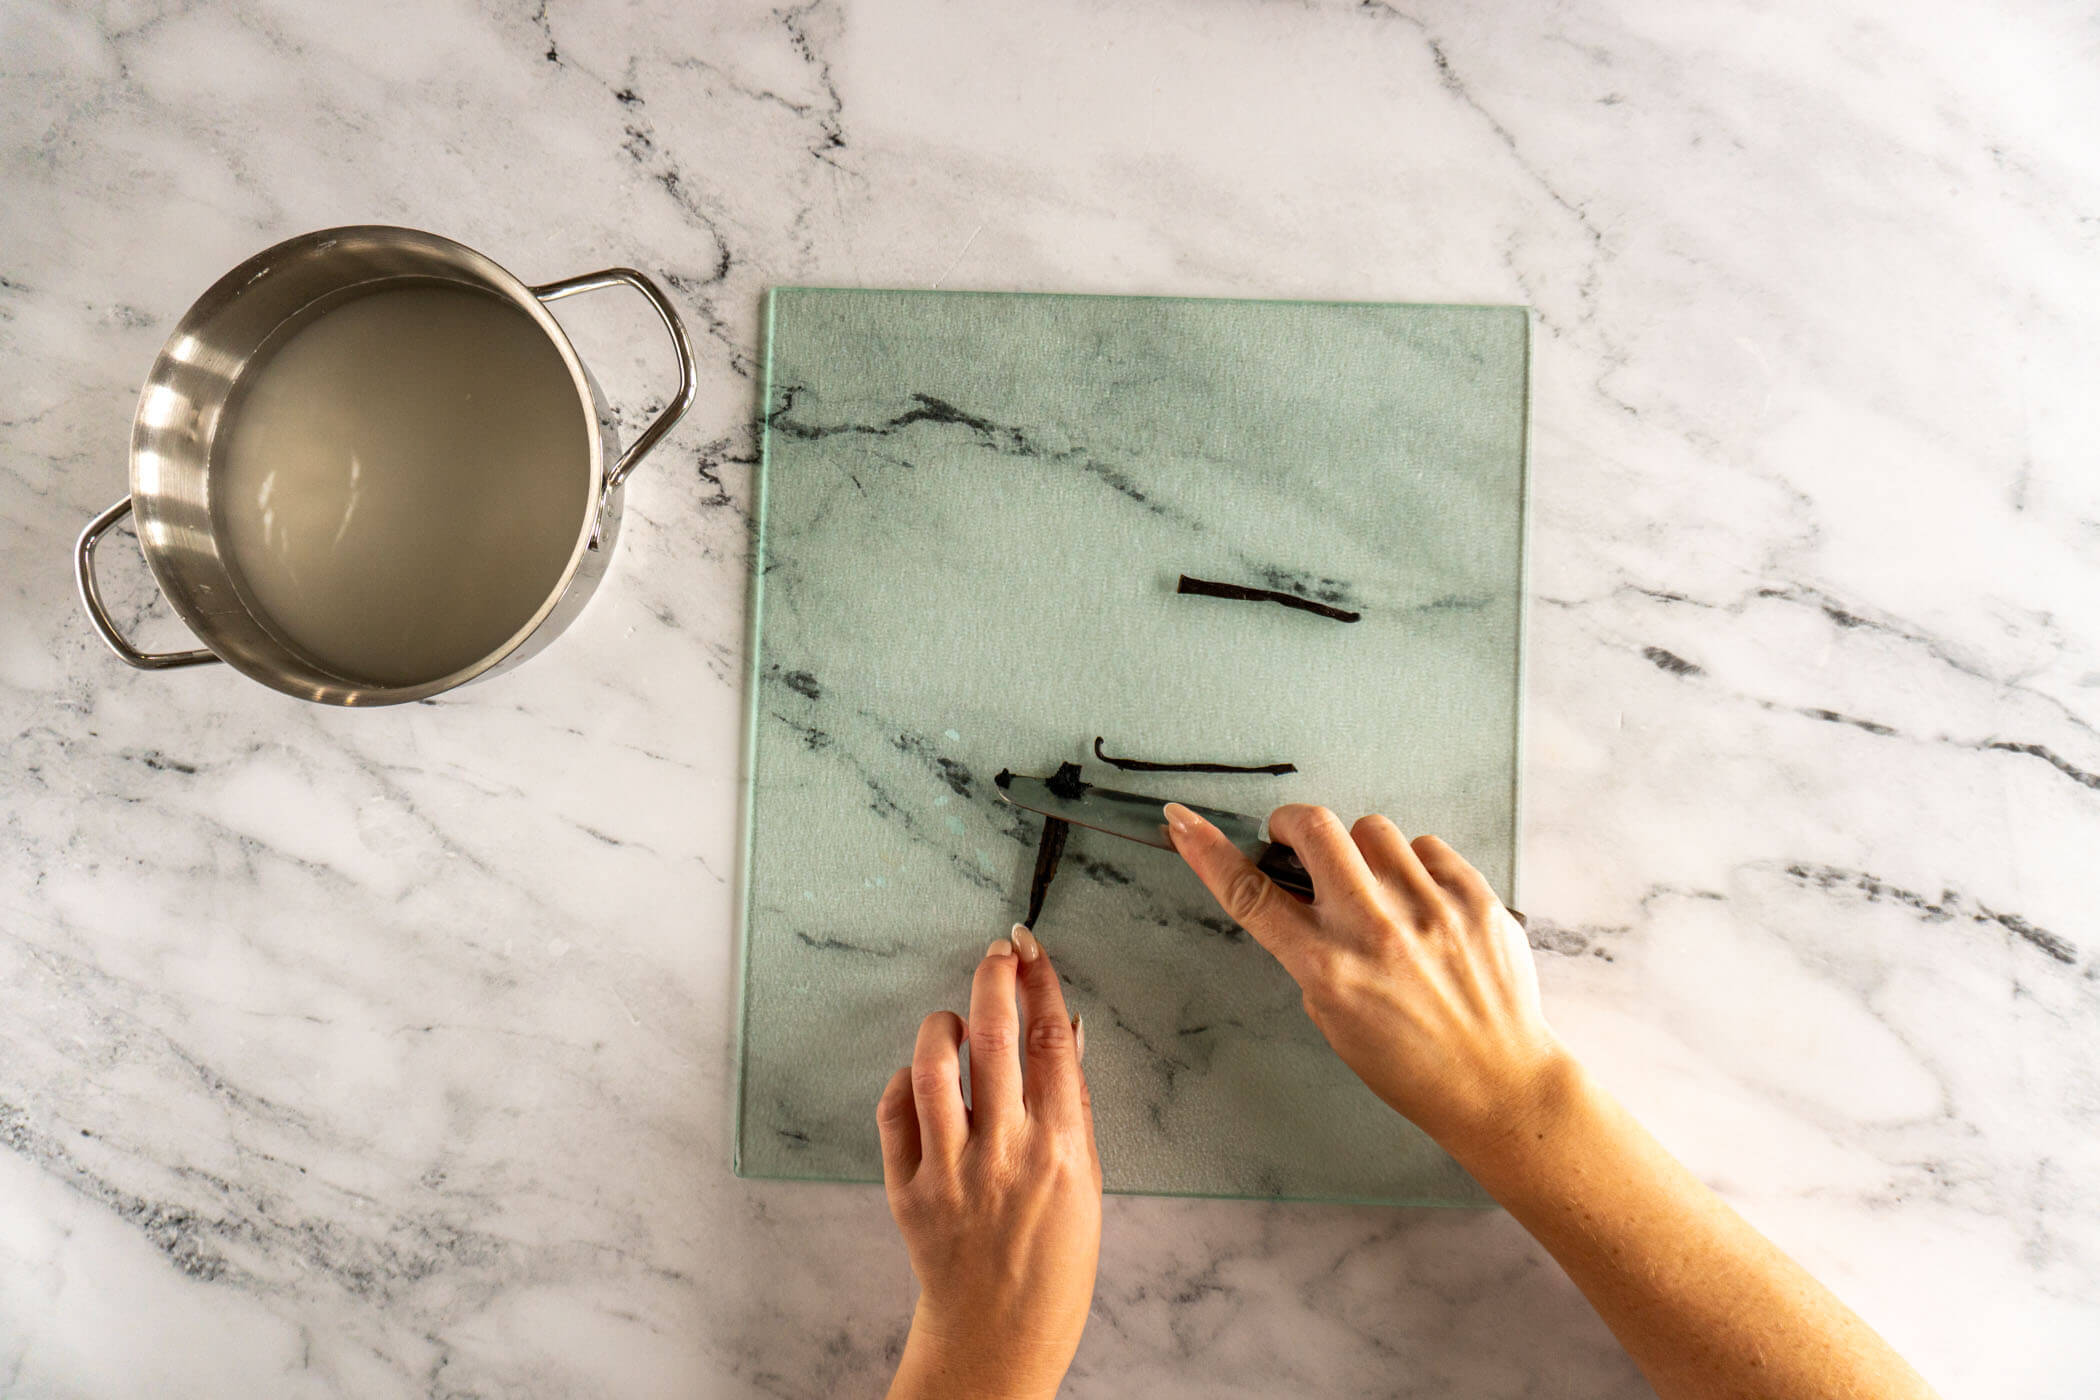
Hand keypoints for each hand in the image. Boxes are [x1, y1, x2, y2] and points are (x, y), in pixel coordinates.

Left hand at [878, 925, 1101, 1399]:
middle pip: (996, 1037)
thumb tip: (1064, 1030)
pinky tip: (921, 1078)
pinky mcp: (908, 1190)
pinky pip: (894, 1112)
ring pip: (933, 1067)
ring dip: (944, 1025)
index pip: (1051, 1040)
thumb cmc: (1053, 1261)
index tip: (1032, 950)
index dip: (1042, 982)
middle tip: (996, 952)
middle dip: (994, 978)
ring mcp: (952, 1171)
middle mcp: (1006, 1153)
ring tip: (956, 1022)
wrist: (1001, 1334)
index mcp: (1061, 1148)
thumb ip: (1072, 1104)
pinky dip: (904, 1081)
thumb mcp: (1088, 1180)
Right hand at [1164, 802, 1565, 1158]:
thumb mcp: (1332, 1018)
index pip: (1251, 894)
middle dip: (1293, 823)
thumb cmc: (1411, 1064)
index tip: (1183, 822)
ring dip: (1361, 850)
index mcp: (1328, 968)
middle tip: (1295, 840)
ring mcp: (1430, 908)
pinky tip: (1421, 904)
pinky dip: (1414, 866)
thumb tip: (1302, 894)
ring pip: (1373, 828)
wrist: (1498, 1084)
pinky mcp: (1475, 897)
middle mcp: (1376, 930)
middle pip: (1315, 828)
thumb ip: (1311, 954)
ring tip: (1377, 889)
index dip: (1207, 852)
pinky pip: (1427, 846)